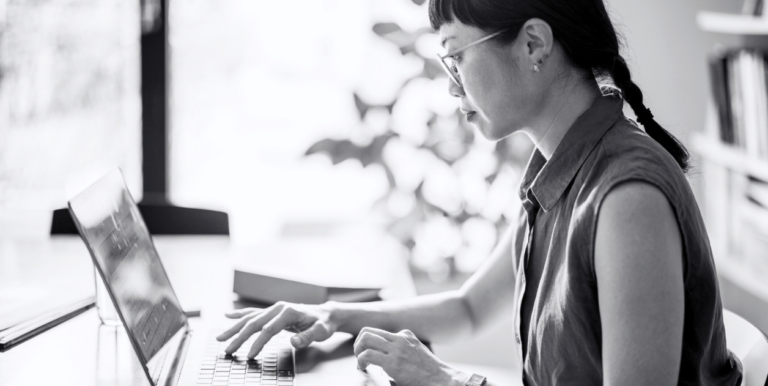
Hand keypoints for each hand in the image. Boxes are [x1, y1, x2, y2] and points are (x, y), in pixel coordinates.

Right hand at [216, 301, 336, 357]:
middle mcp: (278, 308)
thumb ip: (307, 337)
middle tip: (227, 349)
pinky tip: (228, 316)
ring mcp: (274, 308)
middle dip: (239, 337)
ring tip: (220, 337)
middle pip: (254, 323)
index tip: (249, 355)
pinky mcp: (273, 311)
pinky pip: (253, 313)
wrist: (326, 314)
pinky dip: (240, 315)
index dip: (258, 343)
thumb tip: (294, 341)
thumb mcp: (321, 332)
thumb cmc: (323, 324)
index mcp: (288, 312)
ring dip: (234, 328)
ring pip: (250, 318)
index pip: (268, 330)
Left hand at [353, 327, 465, 385]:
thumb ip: (403, 352)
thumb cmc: (430, 374)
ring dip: (357, 350)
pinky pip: (367, 355)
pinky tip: (364, 369)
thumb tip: (386, 362)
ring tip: (361, 363)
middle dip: (358, 343)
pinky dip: (360, 361)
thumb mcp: (417, 354)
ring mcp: (396, 348)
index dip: (370, 344)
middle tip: (359, 357)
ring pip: (365, 338)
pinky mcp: (393, 362)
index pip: (379, 332)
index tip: (369, 356)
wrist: (442, 380)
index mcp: (406, 335)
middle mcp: (400, 338)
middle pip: (367, 331)